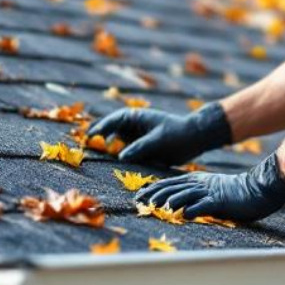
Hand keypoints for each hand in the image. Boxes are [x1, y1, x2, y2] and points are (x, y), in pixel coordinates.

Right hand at [87, 102, 230, 167]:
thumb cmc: (178, 134)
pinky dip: (122, 158)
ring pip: (119, 143)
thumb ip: (140, 147)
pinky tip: (117, 167)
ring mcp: (138, 136)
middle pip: (112, 130)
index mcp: (138, 117)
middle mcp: (135, 126)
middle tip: (88, 147)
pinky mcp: (143, 148)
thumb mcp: (159, 140)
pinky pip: (128, 153)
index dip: (100, 126)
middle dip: (101, 138)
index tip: (90, 135)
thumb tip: (120, 157)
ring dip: (111, 149)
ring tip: (100, 159)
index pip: (114, 120)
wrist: (196, 138)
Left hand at [136, 153, 284, 223]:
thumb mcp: (210, 190)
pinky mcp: (220, 201)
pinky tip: (183, 215)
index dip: (153, 189)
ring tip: (156, 208)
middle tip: (140, 202)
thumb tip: (177, 205)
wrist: (256, 189)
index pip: (169, 183)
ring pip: (185, 195)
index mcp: (196, 181)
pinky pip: (204, 205)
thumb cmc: (233, 193)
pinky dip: (193, 209)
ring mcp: (209, 192)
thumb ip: (194, 195)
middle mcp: (199, 184)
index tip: (139, 195)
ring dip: (170, 201)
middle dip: (155, 195)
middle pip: (172, 188)